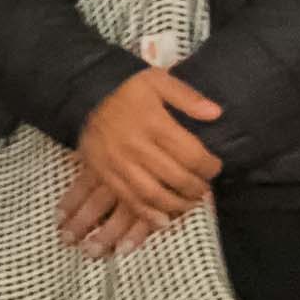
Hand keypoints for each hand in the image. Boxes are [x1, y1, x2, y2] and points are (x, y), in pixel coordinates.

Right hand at [61, 66, 225, 254]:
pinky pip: (128, 200)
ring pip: (154, 194)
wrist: (84, 94)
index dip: (210, 167)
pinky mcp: (104, 174)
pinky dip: (148, 214)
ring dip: (176, 205)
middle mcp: (136, 146)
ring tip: (188, 203)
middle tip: (204, 187)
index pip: (191, 155)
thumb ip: (187, 97)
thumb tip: (215, 113)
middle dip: (197, 188)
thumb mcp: (158, 80)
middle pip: (176, 178)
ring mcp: (118, 163)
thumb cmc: (126, 88)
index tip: (215, 167)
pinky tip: (163, 219)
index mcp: (154, 123)